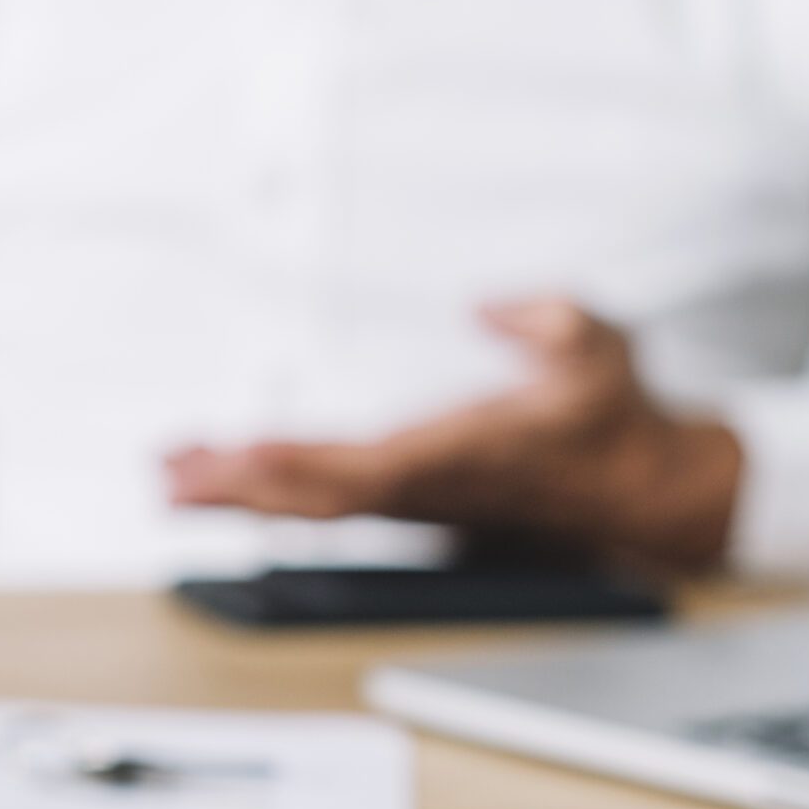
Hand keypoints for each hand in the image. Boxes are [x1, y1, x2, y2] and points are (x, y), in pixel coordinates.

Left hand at [164, 299, 743, 573]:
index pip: (369, 468)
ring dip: (240, 492)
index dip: (303, 466)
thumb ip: (552, 323)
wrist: (638, 491)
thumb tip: (490, 305)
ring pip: (311, 503)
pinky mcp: (404, 498)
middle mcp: (425, 487)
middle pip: (317, 497)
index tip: (244, 456)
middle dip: (243, 490)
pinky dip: (267, 487)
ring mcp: (410, 499)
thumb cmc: (612, 416)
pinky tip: (220, 471)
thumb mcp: (603, 351)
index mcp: (463, 454)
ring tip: (170, 475)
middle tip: (171, 478)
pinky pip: (323, 497)